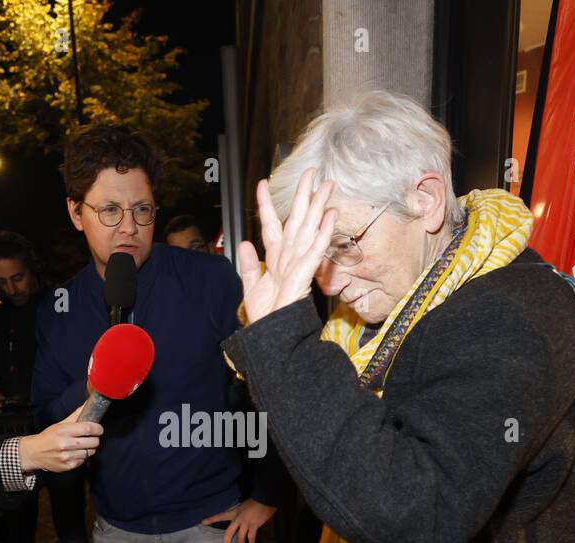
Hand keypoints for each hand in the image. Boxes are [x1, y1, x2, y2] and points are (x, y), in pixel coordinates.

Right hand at [19, 403, 101, 472]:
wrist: (34, 453)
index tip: (99, 429)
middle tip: (92, 437)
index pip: (88, 428)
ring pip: (90, 452)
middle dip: (96, 439)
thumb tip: (87, 404)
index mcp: (63, 431)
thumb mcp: (60, 424)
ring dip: (90, 448)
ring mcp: (66, 456)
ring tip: (83, 445)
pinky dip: (83, 456)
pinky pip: (84, 460)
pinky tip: (76, 453)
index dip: (98, 428)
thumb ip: (75, 415)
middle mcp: (64, 444)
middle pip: (93, 442)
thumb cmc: (48, 437)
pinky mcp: (68, 466)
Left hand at [202, 499, 277, 542]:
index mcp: (234, 513)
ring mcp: (246, 523)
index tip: (203, 522)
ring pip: (241, 537)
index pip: (221, 516)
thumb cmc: (254, 502)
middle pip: (229, 533)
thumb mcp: (243, 506)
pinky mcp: (255, 525)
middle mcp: (238, 519)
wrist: (264, 499)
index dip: (212, 519)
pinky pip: (252, 536)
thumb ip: (240, 514)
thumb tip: (239, 522)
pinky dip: (252, 542)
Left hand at [237, 168, 336, 324]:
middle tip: (310, 172)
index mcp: (275, 259)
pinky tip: (331, 215)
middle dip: (303, 195)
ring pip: (310, 228)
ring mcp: (298, 264)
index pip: (270, 226)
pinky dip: (323, 232)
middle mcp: (288, 257)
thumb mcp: (251, 289)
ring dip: (319, 206)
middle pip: (297, 219)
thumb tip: (244, 244)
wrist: (273, 338)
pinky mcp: (304, 274)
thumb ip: (249, 267)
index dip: (265, 206)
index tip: (261, 184)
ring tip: (328, 185)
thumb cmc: (268, 318)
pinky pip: (315, 249)